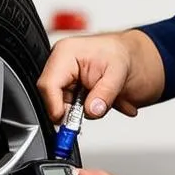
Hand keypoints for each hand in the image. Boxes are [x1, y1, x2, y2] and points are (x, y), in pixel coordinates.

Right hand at [36, 30, 163, 123]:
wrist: (126, 56)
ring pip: (62, 107)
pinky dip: (87, 110)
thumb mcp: (118, 73)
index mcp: (65, 53)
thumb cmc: (120, 55)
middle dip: (74, 111)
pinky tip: (100, 101)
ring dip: (85, 110)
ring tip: (105, 99)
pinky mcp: (66, 89)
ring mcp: (61, 78)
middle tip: (96, 111)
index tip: (69, 121)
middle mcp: (58, 65)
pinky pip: (70, 108)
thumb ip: (105, 93)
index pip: (48, 85)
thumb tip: (93, 110)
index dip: (56, 106)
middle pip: (53, 98)